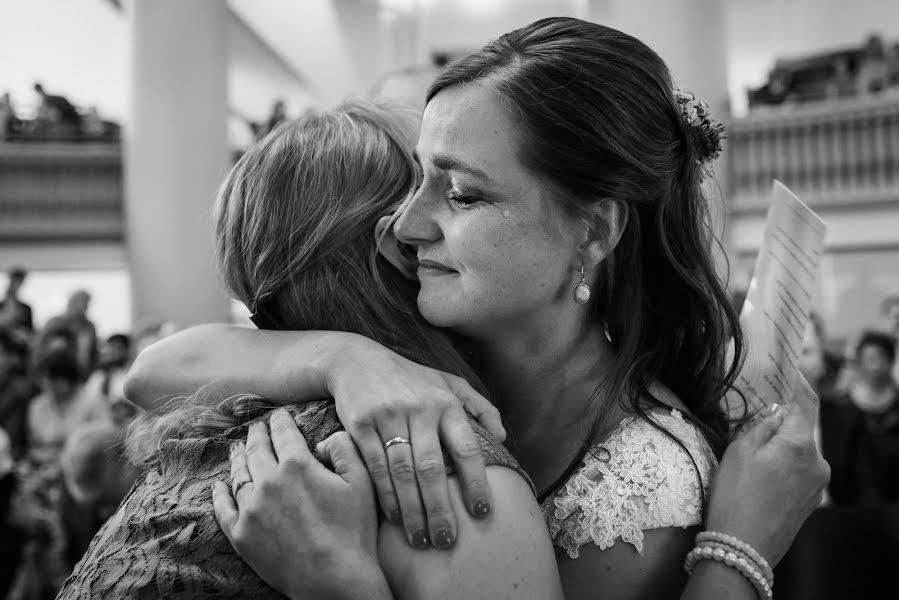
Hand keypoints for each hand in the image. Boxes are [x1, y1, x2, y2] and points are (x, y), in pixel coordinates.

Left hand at [212, 409, 390, 599]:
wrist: (334, 580)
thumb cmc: (354, 532)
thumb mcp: (363, 482)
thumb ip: (344, 449)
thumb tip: (323, 439)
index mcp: (298, 465)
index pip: (284, 434)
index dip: (280, 421)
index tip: (278, 415)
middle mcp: (269, 481)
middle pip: (257, 450)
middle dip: (257, 435)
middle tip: (256, 428)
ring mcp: (251, 509)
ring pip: (239, 475)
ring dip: (238, 458)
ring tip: (237, 449)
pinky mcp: (241, 534)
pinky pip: (224, 508)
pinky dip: (220, 494)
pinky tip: (220, 486)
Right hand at [326, 336, 502, 548]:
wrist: (357, 360)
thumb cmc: (409, 378)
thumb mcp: (448, 382)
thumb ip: (479, 406)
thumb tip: (503, 436)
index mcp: (446, 403)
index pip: (467, 448)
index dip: (476, 482)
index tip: (482, 512)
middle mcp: (420, 409)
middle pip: (432, 468)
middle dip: (441, 508)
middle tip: (448, 540)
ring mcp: (389, 417)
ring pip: (403, 472)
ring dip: (413, 510)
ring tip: (422, 540)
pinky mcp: (361, 424)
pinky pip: (375, 466)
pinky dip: (386, 495)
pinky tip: (395, 518)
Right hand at [705, 372, 829, 565]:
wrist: (741, 548)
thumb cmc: (735, 496)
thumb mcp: (739, 450)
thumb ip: (761, 424)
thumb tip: (775, 412)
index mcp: (801, 445)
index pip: (806, 402)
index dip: (797, 382)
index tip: (787, 369)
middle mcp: (818, 463)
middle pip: (800, 428)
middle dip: (778, 421)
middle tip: (749, 419)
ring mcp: (816, 485)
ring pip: (797, 451)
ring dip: (778, 446)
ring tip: (747, 456)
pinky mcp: (810, 502)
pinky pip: (797, 471)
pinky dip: (781, 465)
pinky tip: (757, 477)